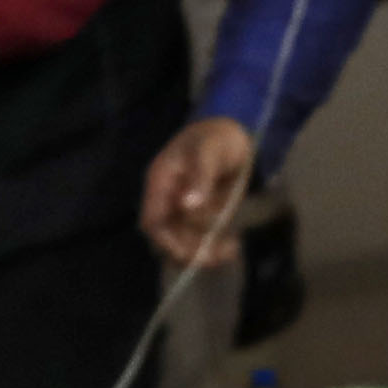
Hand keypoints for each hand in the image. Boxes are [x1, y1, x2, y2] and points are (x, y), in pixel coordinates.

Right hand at [142, 116, 260, 268]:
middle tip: (216, 256)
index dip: (165, 240)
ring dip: (207, 250)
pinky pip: (205, 236)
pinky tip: (234, 246)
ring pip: (188, 241)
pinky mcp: (203, 214)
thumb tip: (187, 205)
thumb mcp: (208, 152)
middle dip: (191, 250)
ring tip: (231, 249)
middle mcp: (170, 200)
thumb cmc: (216, 136)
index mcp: (161, 183)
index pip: (153, 220)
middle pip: (170, 237)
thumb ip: (199, 177)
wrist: (234, 131)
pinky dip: (217, 245)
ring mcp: (186, 209)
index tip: (187, 252)